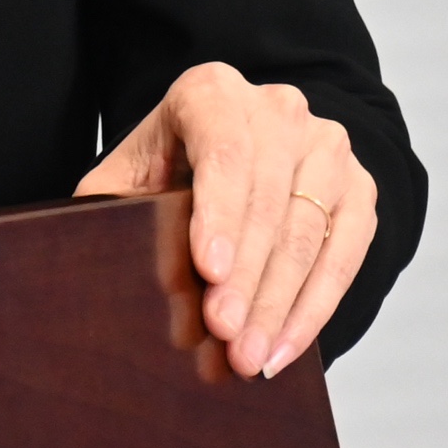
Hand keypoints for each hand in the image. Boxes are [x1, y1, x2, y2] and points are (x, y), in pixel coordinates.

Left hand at [76, 62, 376, 378]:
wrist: (236, 157)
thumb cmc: (166, 171)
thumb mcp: (128, 177)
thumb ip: (109, 205)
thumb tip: (89, 258)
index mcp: (212, 91)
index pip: (222, 150)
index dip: (218, 212)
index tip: (208, 271)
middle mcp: (278, 108)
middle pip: (269, 198)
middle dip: (247, 275)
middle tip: (224, 334)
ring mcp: (327, 145)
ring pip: (310, 230)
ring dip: (279, 302)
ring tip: (249, 357)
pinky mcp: (359, 188)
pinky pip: (347, 253)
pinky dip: (315, 307)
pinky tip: (284, 348)